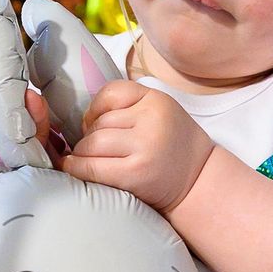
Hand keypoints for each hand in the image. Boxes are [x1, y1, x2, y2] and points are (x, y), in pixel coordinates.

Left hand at [62, 80, 213, 211]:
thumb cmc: (172, 145)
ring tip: (86, 159)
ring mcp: (144, 147)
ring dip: (82, 152)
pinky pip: (92, 167)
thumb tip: (82, 119)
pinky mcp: (135, 174)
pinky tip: (74, 168)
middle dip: (88, 135)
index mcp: (156, 100)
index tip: (94, 122)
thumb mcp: (158, 112)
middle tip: (92, 147)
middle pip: (99, 122)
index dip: (95, 109)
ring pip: (92, 143)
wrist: (198, 179)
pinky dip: (77, 168)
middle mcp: (151, 120)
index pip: (111, 93)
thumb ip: (128, 106)